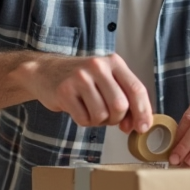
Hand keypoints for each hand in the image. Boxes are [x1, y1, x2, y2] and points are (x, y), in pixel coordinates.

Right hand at [17, 53, 153, 131]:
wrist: (46, 71)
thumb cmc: (82, 80)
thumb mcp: (106, 80)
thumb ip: (125, 98)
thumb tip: (137, 125)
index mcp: (114, 62)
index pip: (136, 89)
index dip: (143, 112)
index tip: (143, 128)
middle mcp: (98, 66)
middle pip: (120, 105)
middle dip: (117, 119)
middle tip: (108, 117)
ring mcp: (80, 77)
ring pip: (101, 114)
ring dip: (98, 121)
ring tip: (90, 110)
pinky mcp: (64, 91)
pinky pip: (83, 119)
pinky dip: (84, 121)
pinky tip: (78, 109)